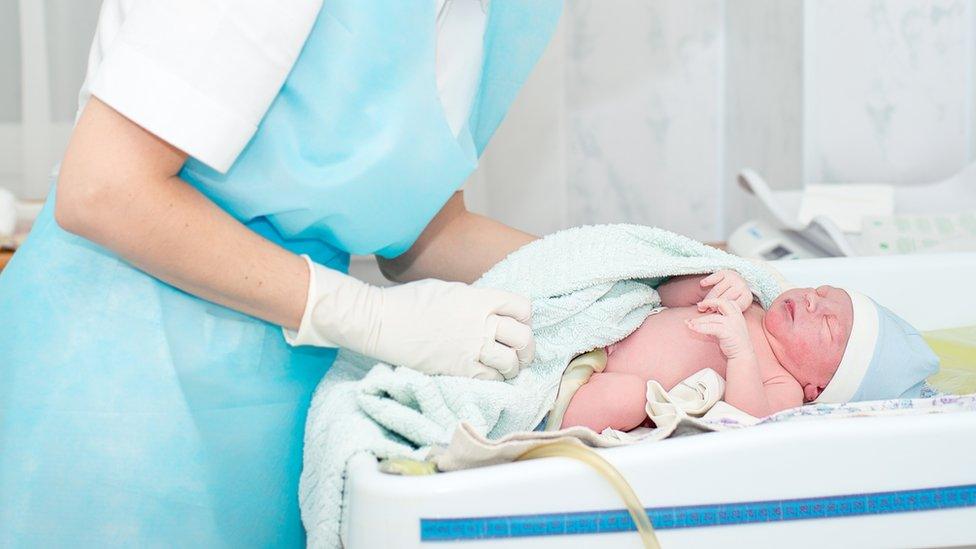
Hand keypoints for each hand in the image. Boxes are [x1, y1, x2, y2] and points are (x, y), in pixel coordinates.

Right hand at [287, 257, 534, 380]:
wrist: (382, 322)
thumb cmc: (411, 301)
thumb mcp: (450, 289)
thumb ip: (475, 300)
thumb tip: (491, 311)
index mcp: (479, 298)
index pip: (522, 307)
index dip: (525, 317)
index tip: (520, 324)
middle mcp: (480, 323)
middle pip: (523, 337)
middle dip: (527, 347)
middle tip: (522, 353)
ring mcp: (470, 348)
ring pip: (511, 362)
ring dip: (514, 366)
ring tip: (507, 368)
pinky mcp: (458, 369)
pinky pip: (491, 379)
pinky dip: (495, 379)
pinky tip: (489, 376)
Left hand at [686, 298, 754, 359]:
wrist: (742, 354)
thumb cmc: (732, 341)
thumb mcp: (725, 327)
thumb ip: (715, 321)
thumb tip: (694, 320)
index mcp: (737, 314)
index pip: (727, 301)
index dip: (715, 300)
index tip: (705, 304)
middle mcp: (736, 316)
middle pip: (721, 303)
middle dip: (709, 302)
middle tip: (699, 306)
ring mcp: (732, 324)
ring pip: (712, 318)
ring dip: (699, 320)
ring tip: (689, 323)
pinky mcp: (727, 332)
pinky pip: (711, 327)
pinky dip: (700, 327)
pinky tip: (692, 328)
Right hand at [700, 270, 753, 311]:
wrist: (738, 283)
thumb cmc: (734, 300)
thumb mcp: (736, 308)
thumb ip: (729, 313)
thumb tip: (715, 322)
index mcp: (747, 297)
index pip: (732, 307)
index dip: (721, 312)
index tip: (715, 316)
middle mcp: (742, 286)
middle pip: (723, 299)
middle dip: (713, 306)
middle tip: (704, 311)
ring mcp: (734, 278)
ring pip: (717, 290)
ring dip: (707, 299)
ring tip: (701, 305)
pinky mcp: (726, 272)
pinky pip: (714, 277)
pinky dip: (708, 281)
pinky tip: (702, 285)